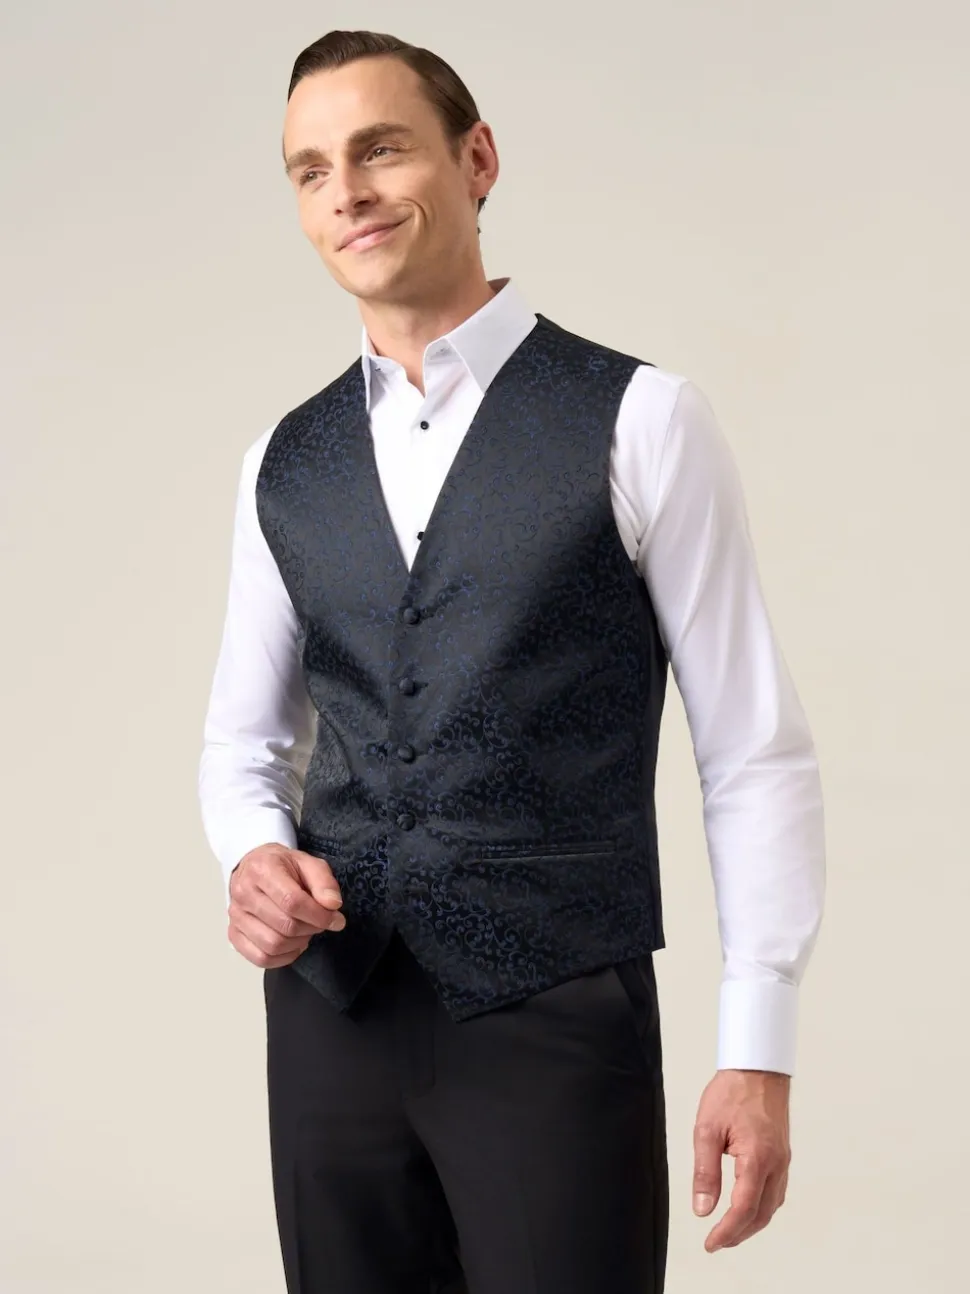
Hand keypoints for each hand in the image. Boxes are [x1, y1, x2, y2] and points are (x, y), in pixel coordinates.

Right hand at [227, 842, 345, 968]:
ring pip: (272, 945)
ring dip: (298, 943)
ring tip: (306, 931)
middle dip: (311, 928)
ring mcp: (236, 916)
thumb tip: (333, 905)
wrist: (254, 867)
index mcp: (262, 870)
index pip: (292, 901)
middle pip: (284, 925)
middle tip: (320, 922)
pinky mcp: (234, 933)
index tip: (335, 918)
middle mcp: (244, 893)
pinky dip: (283, 958)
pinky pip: (260, 958)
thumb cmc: (282, 866)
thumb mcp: (308, 862)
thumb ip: (323, 881)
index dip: (318, 915)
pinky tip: (292, 945)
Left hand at [692, 1069, 790, 1251]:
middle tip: (716, 1242)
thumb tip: (702, 1208)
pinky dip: (761, 1207)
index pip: (743, 1208)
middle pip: (761, 1214)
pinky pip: (776, 1192)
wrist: (758, 1067)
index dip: (727, 1231)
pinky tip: (747, 1207)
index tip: (710, 1243)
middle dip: (738, 1233)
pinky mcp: (783, 1155)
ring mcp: (783, 1160)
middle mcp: (776, 1164)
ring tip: (728, 1231)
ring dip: (751, 1223)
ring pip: (771, 1206)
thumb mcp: (707, 1129)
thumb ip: (705, 1171)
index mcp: (757, 1158)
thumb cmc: (732, 1092)